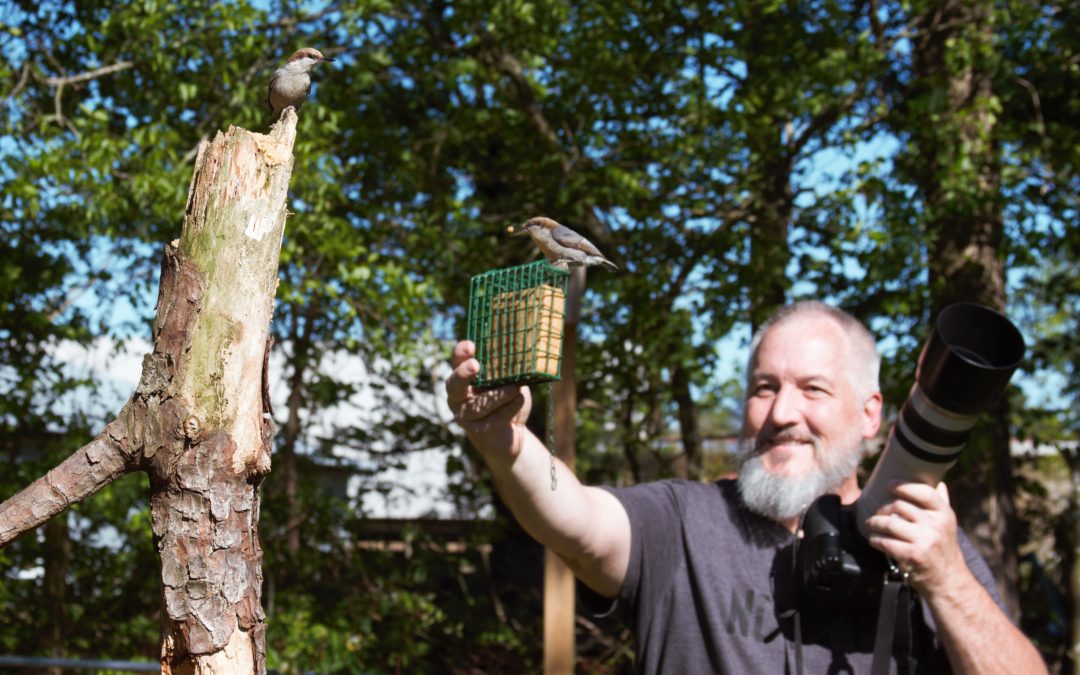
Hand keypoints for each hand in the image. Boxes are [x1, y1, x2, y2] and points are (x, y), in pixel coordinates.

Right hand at [445, 340, 530, 457]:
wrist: (512, 433)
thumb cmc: (507, 400)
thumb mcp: (508, 380)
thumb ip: (506, 369)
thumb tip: (517, 352)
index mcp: (464, 378)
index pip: (457, 361)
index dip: (461, 352)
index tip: (471, 345)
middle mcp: (458, 396)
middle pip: (454, 384)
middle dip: (463, 373)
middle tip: (475, 365)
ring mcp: (465, 415)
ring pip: (478, 405)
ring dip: (498, 395)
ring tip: (515, 388)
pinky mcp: (477, 431)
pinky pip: (493, 418)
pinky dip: (509, 408)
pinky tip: (519, 400)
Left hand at [864, 481, 965, 596]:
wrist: (948, 581)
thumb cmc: (944, 549)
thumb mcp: (948, 526)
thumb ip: (942, 504)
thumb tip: (939, 482)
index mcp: (944, 515)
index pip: (924, 492)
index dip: (904, 486)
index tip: (889, 484)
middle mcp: (935, 526)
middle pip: (899, 506)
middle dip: (882, 508)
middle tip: (877, 513)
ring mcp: (924, 541)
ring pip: (889, 523)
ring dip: (874, 523)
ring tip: (871, 524)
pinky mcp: (911, 556)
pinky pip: (885, 542)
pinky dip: (875, 539)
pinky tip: (873, 539)